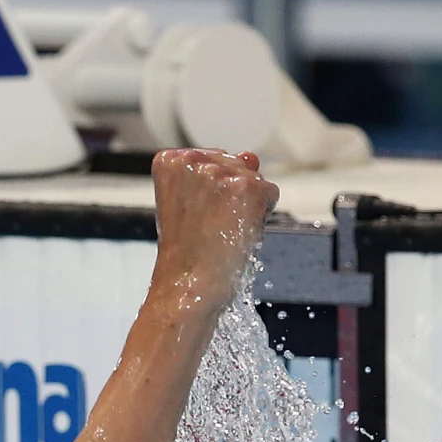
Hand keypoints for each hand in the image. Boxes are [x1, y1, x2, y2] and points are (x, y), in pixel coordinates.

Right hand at [149, 148, 279, 307]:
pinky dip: (261, 216)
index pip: (212, 160)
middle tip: (209, 228)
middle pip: (235, 167)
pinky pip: (270, 193)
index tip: (195, 216)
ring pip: (254, 180)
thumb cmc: (188, 254)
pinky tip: (237, 232)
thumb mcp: (191, 203)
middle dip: (231, 197)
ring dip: (247, 207)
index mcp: (171, 160)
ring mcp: (219, 173)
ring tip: (221, 231)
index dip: (211, 193)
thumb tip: (251, 157)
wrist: (189, 285)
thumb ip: (217, 174)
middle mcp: (193, 160)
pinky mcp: (246, 188)